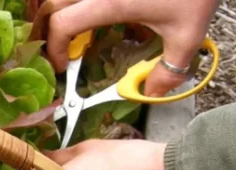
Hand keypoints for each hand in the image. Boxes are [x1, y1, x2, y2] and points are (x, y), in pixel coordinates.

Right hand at [45, 0, 219, 96]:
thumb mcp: (188, 35)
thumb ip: (169, 70)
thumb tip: (152, 93)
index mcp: (109, 3)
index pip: (62, 25)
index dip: (55, 48)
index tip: (64, 65)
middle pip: (50, 3)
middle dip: (47, 27)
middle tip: (59, 46)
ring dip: (56, 7)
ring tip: (68, 26)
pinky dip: (72, 0)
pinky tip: (85, 8)